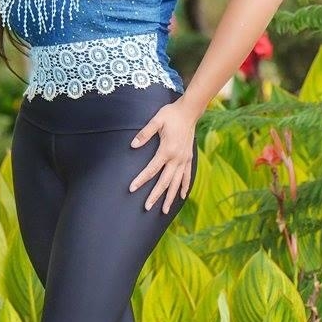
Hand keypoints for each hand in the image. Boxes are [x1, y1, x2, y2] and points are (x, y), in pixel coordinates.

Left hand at [128, 96, 196, 212]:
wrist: (189, 111)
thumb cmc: (171, 114)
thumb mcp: (156, 120)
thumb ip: (144, 134)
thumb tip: (133, 145)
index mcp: (167, 150)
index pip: (151, 169)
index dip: (141, 180)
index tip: (132, 188)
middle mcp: (177, 158)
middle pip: (165, 181)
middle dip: (156, 195)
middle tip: (147, 207)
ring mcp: (184, 159)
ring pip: (177, 183)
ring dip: (170, 197)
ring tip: (164, 210)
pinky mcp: (189, 158)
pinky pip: (187, 176)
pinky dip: (184, 187)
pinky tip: (182, 196)